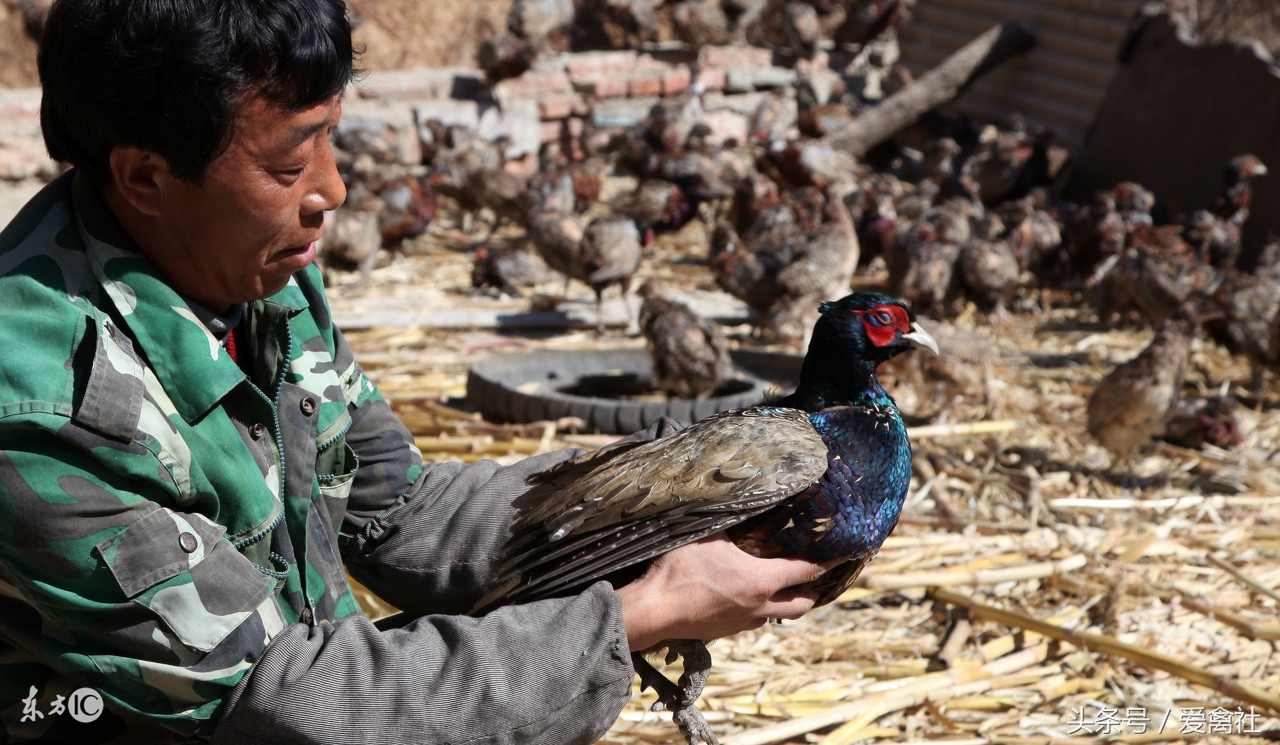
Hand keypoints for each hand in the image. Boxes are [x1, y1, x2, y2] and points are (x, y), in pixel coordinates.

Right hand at [614, 533, 841, 651]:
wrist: (652, 611)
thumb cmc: (677, 569)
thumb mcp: (707, 534)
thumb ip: (730, 520)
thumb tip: (743, 499)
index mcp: (760, 581)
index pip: (806, 572)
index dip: (830, 563)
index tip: (848, 555)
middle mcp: (758, 606)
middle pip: (802, 604)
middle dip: (813, 590)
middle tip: (817, 576)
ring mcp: (742, 623)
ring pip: (776, 615)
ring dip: (785, 601)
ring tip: (784, 585)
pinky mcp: (724, 632)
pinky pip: (752, 621)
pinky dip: (759, 608)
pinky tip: (746, 596)